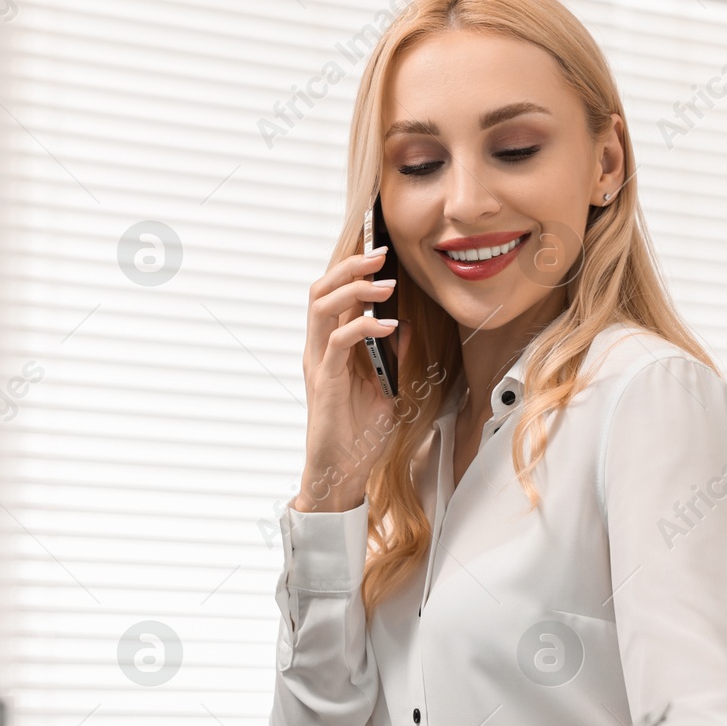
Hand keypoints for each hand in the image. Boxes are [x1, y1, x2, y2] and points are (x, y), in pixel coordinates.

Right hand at [293, 245, 410, 512]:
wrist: (341, 471)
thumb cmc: (359, 434)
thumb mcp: (386, 388)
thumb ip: (393, 357)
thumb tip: (407, 326)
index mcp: (330, 348)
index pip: (333, 297)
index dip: (352, 271)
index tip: (380, 254)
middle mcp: (319, 350)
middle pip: (321, 291)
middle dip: (350, 267)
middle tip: (380, 254)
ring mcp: (319, 363)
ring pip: (322, 307)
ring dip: (355, 289)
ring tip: (385, 284)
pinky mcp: (326, 381)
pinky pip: (339, 341)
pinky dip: (364, 327)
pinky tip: (390, 326)